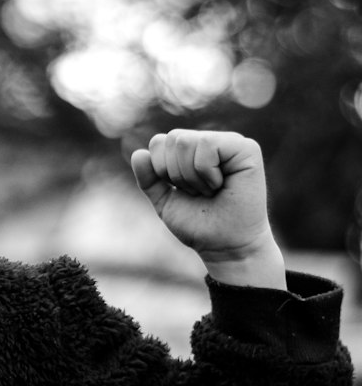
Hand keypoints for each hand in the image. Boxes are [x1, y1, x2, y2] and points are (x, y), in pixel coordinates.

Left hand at [130, 131, 285, 287]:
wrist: (224, 246)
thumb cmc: (199, 224)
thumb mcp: (165, 200)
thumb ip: (149, 178)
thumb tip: (138, 153)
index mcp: (193, 151)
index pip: (159, 142)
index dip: (161, 169)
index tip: (182, 191)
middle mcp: (212, 142)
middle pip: (172, 138)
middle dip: (176, 174)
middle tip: (198, 193)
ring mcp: (230, 142)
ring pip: (185, 141)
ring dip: (191, 176)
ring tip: (210, 191)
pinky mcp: (247, 148)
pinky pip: (207, 144)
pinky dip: (205, 171)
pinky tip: (220, 184)